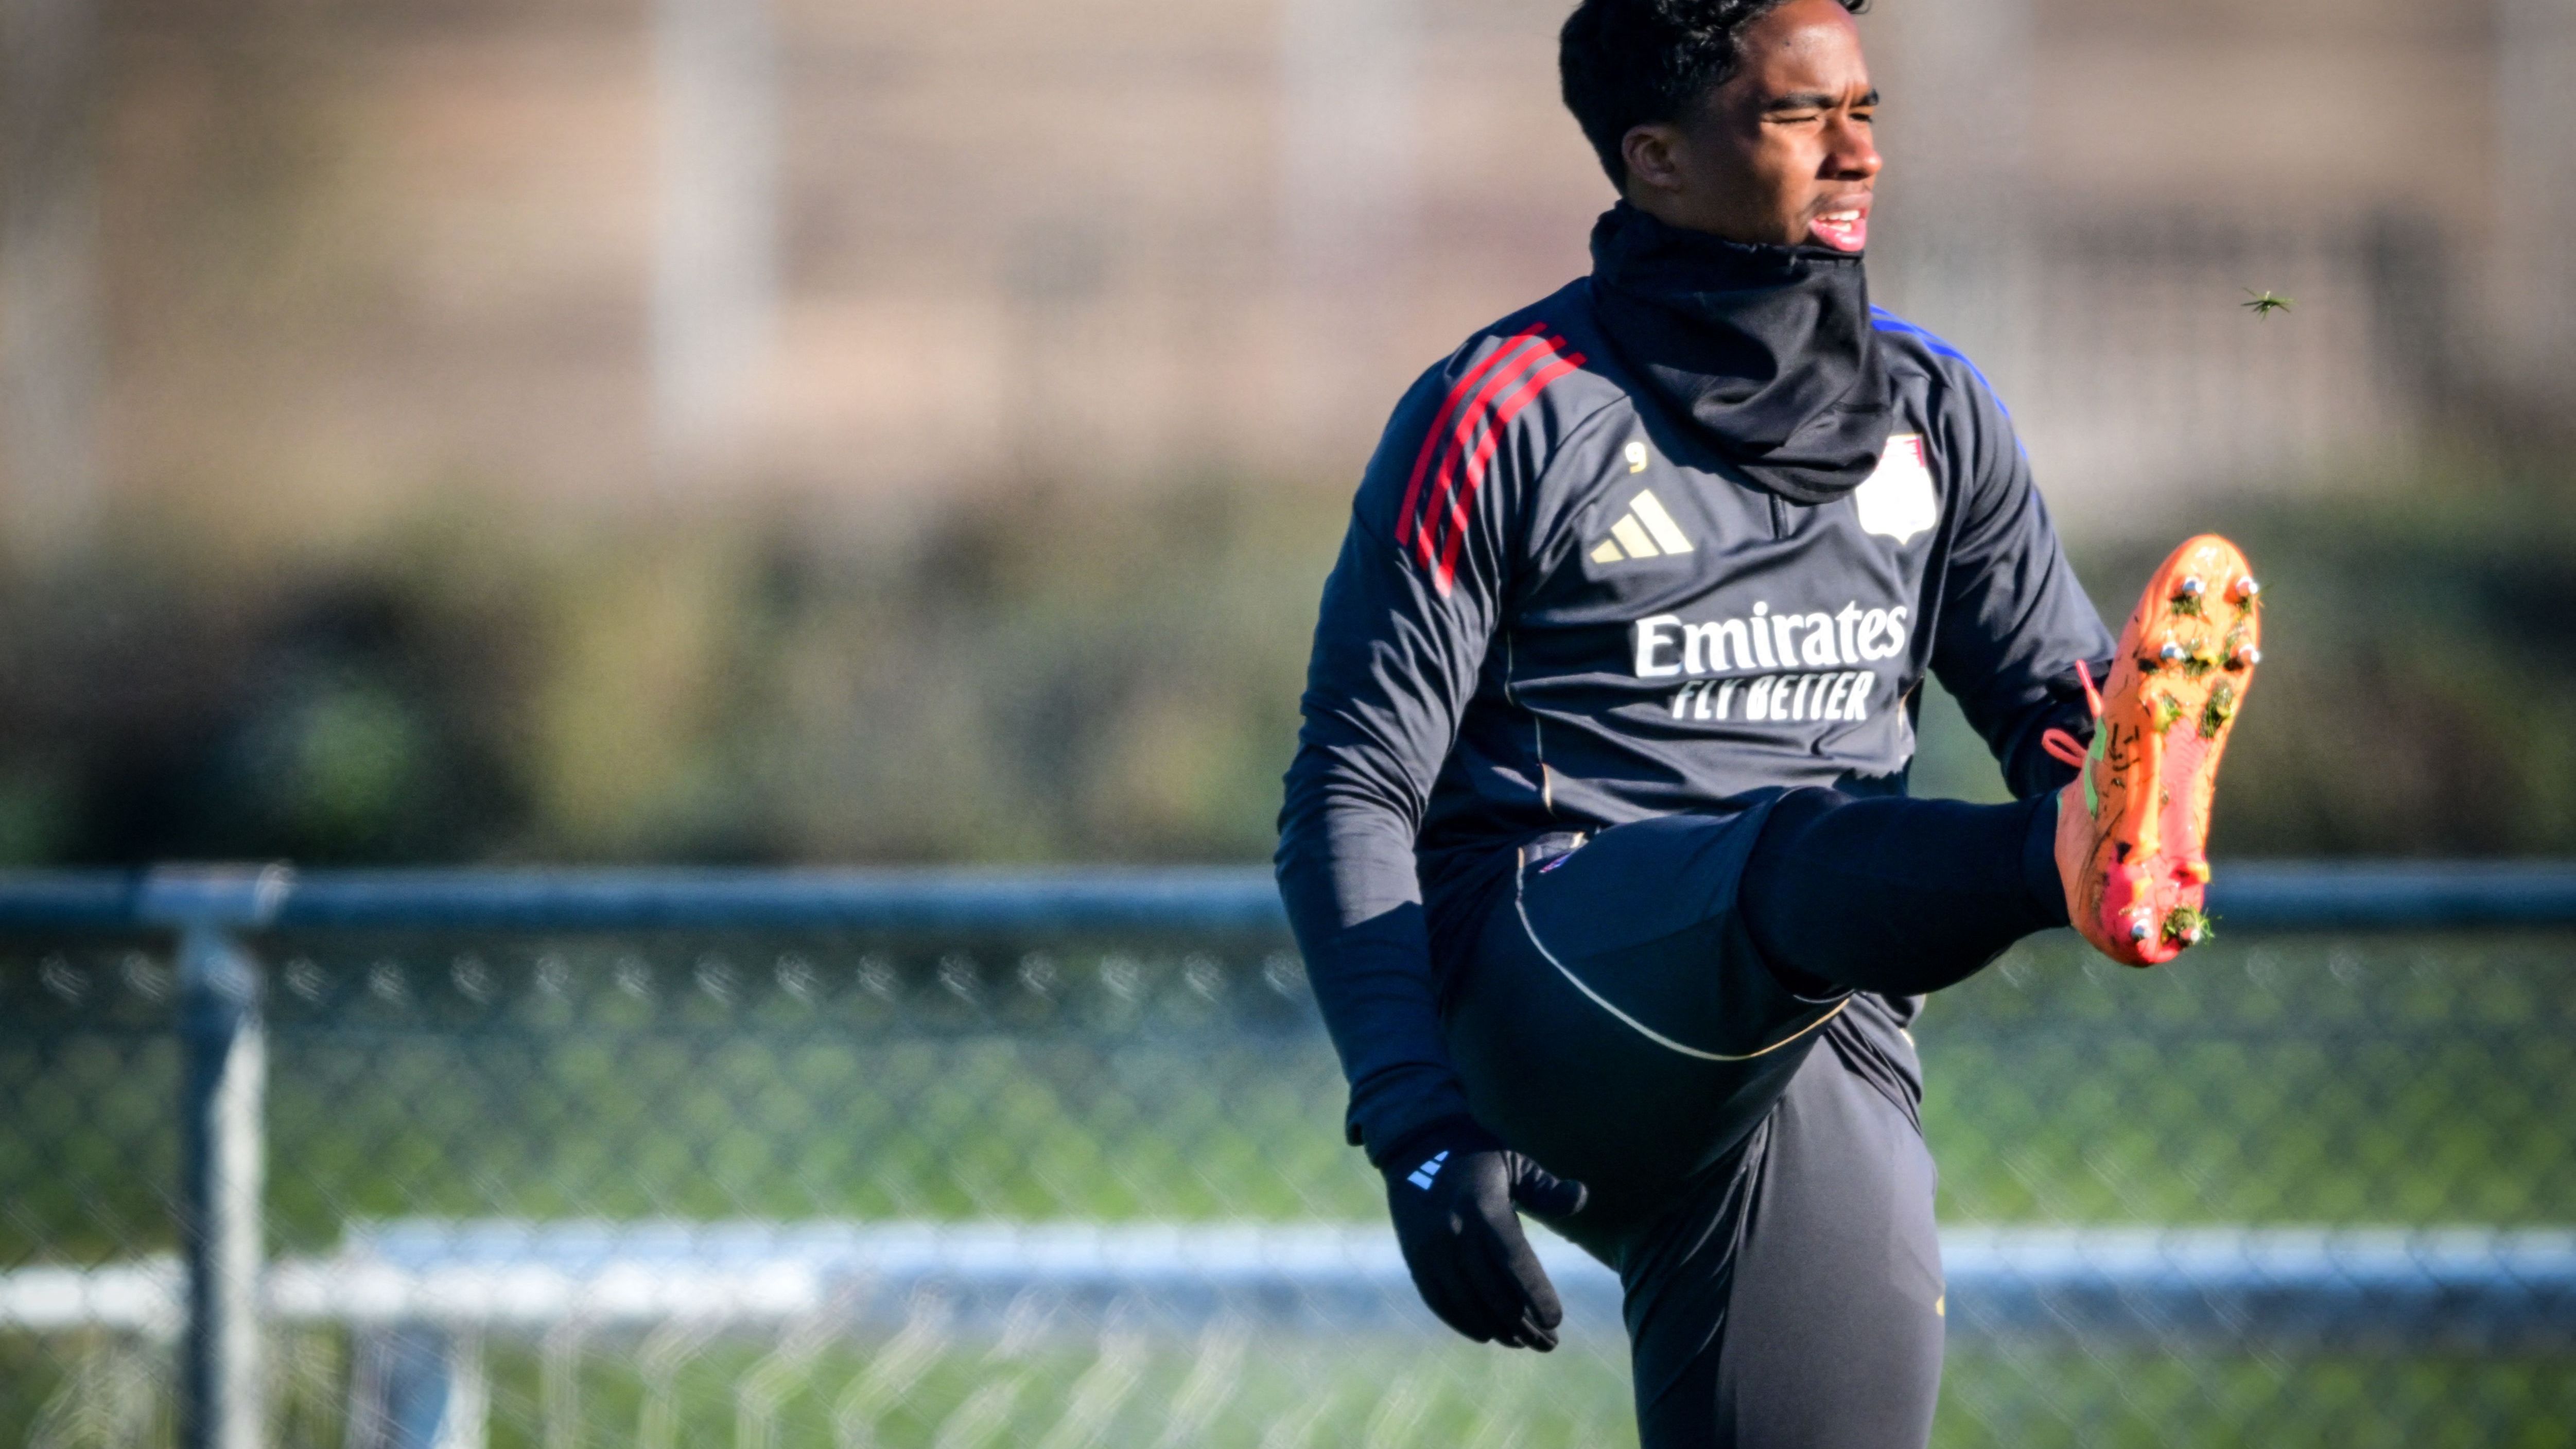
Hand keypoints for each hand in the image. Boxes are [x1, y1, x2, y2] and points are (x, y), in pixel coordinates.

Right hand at [1377, 1118, 1588, 1349]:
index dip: (1536, 1295)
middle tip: (1549, 1344)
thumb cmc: (1479, 1156)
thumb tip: (1581, 1197)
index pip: (1514, 1263)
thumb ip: (1546, 1188)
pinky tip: (1485, 1334)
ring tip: (1521, 1342)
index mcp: (1484, 1208)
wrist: (1417, 1146)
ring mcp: (1430, 1248)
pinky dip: (1462, 1321)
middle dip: (1523, 1325)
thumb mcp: (1515, 1163)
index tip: (1556, 1321)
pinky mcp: (1415, 1257)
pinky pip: (1438, 1300)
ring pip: (1466, 1303)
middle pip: (1492, 1292)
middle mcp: (1455, 1231)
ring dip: (1496, 1329)